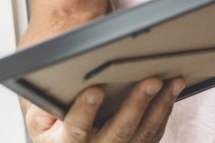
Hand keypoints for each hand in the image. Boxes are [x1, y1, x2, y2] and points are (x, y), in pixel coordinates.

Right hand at [25, 77, 183, 142]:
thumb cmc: (55, 128)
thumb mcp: (42, 119)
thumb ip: (46, 105)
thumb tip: (58, 83)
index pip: (75, 130)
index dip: (84, 111)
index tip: (95, 91)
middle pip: (119, 132)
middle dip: (137, 105)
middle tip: (152, 81)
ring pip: (143, 133)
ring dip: (160, 106)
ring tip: (173, 82)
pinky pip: (153, 134)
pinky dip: (165, 111)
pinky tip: (172, 92)